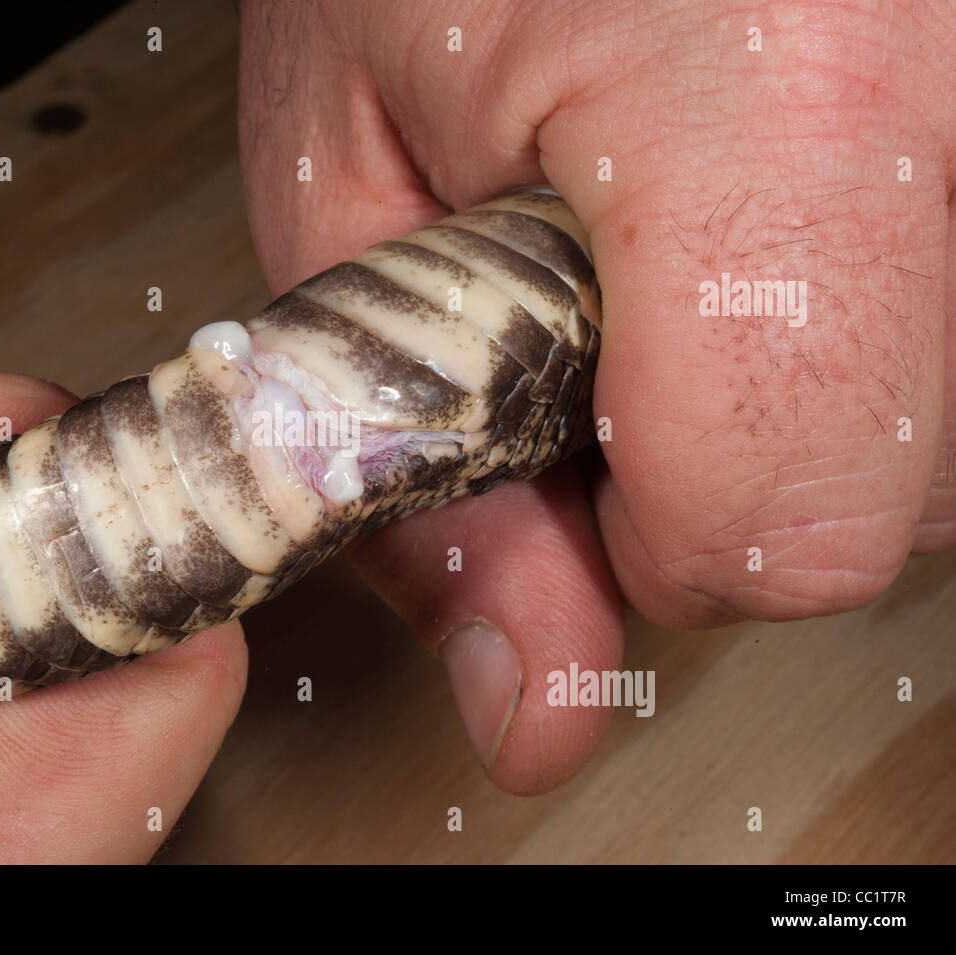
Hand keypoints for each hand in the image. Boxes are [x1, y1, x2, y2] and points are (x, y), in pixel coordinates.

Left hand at [239, 0, 954, 791]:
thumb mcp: (352, 192)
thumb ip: (436, 475)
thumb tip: (532, 704)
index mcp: (766, 94)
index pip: (789, 523)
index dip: (650, 546)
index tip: (563, 464)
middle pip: (890, 505)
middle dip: (715, 476)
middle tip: (606, 323)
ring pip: (943, 437)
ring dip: (789, 398)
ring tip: (676, 245)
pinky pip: (946, 340)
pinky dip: (850, 330)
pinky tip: (759, 233)